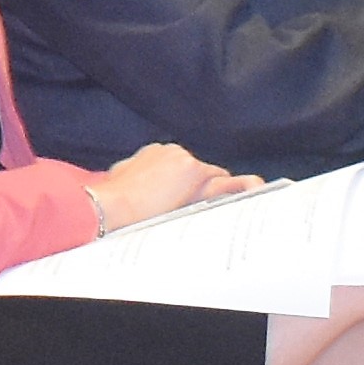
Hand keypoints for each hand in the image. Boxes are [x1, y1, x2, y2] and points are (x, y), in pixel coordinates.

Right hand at [86, 144, 260, 229]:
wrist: (110, 205)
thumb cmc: (110, 201)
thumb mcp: (121, 182)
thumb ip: (136, 179)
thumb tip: (139, 190)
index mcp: (155, 153)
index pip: (184, 168)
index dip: (190, 187)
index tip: (190, 202)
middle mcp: (172, 152)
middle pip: (203, 172)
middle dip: (207, 190)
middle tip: (213, 212)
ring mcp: (185, 161)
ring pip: (217, 178)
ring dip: (225, 192)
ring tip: (240, 203)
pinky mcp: (195, 172)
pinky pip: (227, 184)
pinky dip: (241, 191)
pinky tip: (253, 197)